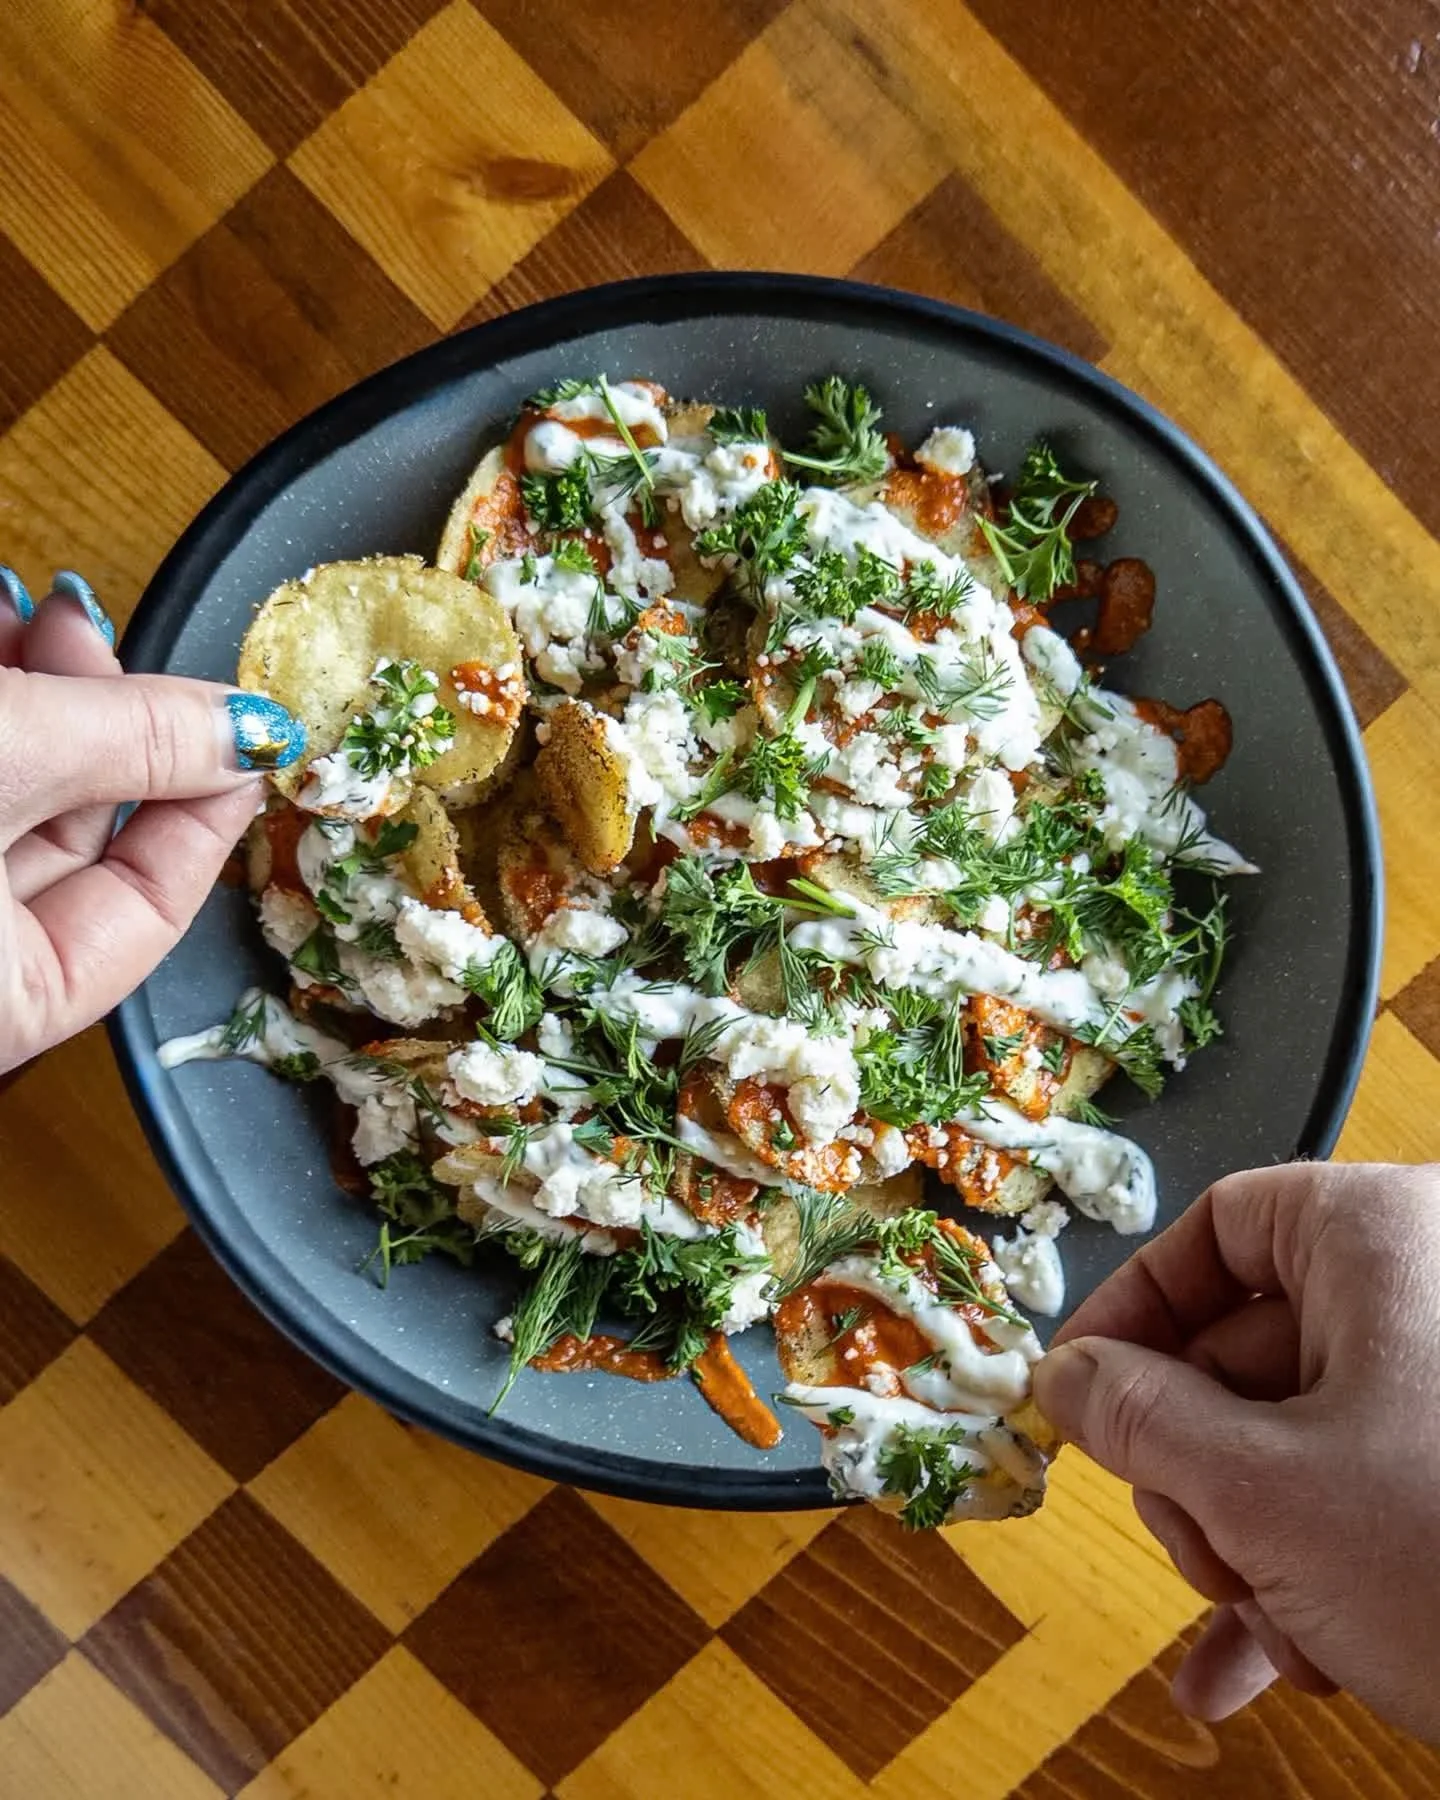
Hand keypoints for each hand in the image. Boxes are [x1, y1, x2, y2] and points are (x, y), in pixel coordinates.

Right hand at [0, 567, 305, 1075]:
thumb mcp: (3, 760)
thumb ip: (126, 742)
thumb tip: (252, 728)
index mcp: (8, 1005)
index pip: (144, 913)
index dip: (204, 809)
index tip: (241, 727)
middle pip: (69, 843)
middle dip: (99, 723)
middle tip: (109, 636)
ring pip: (4, 795)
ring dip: (36, 696)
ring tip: (45, 613)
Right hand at [1034, 1160, 1439, 1740]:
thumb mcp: (1264, 1492)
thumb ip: (1138, 1420)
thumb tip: (1064, 1379)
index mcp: (1385, 1239)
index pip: (1221, 1225)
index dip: (1133, 1308)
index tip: (1078, 1389)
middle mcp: (1430, 1293)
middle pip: (1250, 1347)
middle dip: (1201, 1470)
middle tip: (1197, 1547)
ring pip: (1298, 1436)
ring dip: (1251, 1541)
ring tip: (1265, 1625)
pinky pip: (1363, 1488)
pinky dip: (1309, 1566)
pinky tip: (1270, 1661)